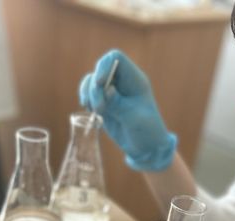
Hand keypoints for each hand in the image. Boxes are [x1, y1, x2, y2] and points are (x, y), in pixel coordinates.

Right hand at [79, 49, 176, 170]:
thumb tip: (106, 90)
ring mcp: (112, 92)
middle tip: (100, 109)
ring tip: (96, 111)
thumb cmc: (147, 131)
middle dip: (94, 88)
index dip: (104, 66)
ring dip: (88, 94)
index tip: (100, 83)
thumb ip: (119, 104)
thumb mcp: (134, 119)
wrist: (147, 148)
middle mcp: (122, 82)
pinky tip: (90, 111)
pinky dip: (86, 100)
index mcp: (134, 80)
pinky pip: (89, 94)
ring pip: (91, 82)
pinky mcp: (104, 103)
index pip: (116, 58)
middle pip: (100, 69)